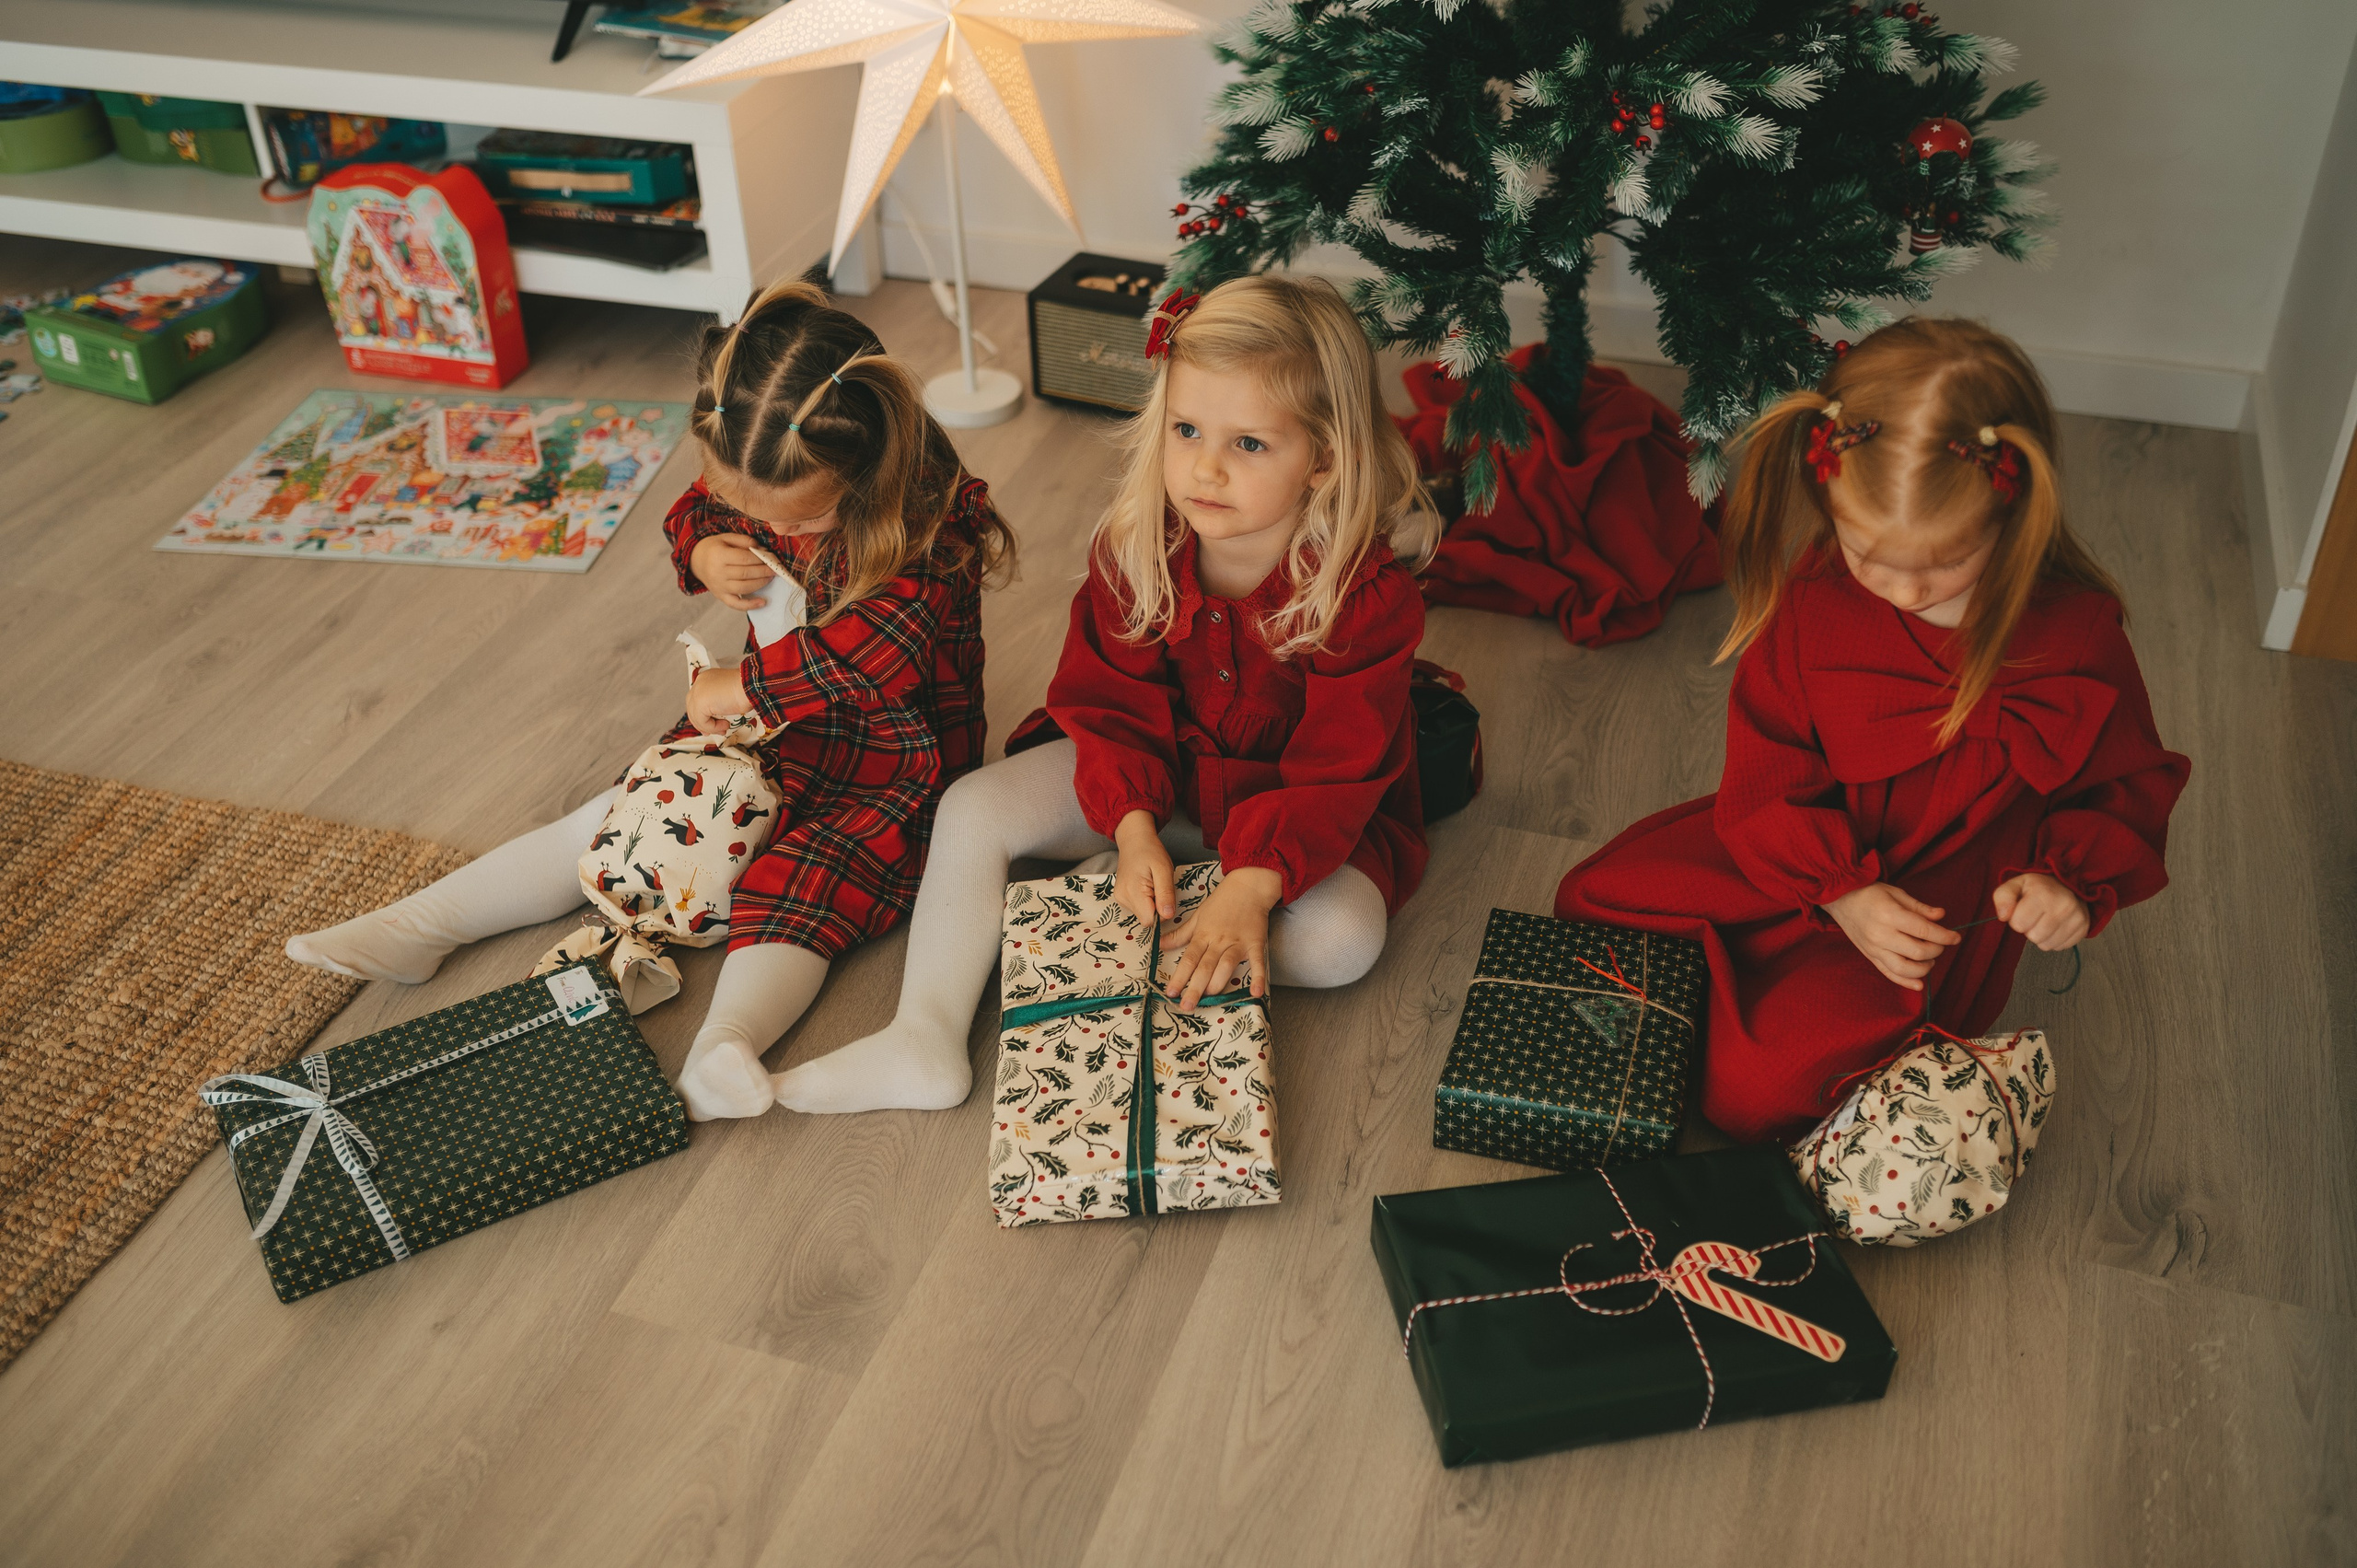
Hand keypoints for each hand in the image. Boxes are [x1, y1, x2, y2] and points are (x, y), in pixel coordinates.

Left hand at [686, 666, 750, 733]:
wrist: (752, 687)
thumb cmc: (747, 690)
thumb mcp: (729, 696)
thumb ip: (718, 704)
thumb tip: (715, 720)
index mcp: (707, 679)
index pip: (697, 700)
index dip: (703, 715)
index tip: (711, 725)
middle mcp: (700, 683)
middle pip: (693, 708)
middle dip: (703, 723)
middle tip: (716, 731)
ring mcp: (698, 692)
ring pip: (697, 717)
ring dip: (711, 727)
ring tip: (725, 727)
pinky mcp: (699, 702)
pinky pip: (702, 722)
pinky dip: (713, 727)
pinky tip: (726, 724)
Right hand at [690, 532, 775, 610]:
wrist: (696, 560)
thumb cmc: (714, 548)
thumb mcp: (726, 538)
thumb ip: (744, 540)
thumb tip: (761, 549)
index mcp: (718, 555)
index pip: (744, 559)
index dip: (760, 559)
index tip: (771, 558)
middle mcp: (718, 572)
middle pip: (746, 574)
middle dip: (764, 571)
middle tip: (775, 569)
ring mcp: (719, 586)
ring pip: (744, 588)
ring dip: (761, 584)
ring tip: (770, 578)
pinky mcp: (720, 596)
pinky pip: (736, 604)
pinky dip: (750, 605)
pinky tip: (762, 602)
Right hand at [1112, 809, 1175, 930]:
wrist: (1134, 840)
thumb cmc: (1150, 851)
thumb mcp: (1164, 870)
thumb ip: (1166, 894)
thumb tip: (1168, 916)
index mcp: (1132, 892)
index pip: (1149, 920)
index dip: (1161, 913)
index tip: (1164, 896)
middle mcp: (1122, 898)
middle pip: (1146, 918)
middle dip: (1157, 907)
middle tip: (1159, 886)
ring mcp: (1120, 897)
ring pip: (1142, 913)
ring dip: (1152, 903)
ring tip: (1153, 883)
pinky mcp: (1121, 896)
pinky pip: (1138, 907)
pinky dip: (1146, 900)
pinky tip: (1146, 885)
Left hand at [1164, 866, 1282, 1008]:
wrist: (1248, 886)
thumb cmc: (1221, 902)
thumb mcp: (1197, 917)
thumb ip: (1180, 934)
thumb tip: (1160, 944)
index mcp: (1203, 935)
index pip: (1189, 959)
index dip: (1179, 977)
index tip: (1171, 992)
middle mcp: (1219, 941)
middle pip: (1204, 967)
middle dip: (1194, 988)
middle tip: (1186, 1006)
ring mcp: (1238, 943)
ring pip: (1226, 966)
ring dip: (1217, 983)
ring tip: (1209, 999)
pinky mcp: (1256, 943)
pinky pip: (1257, 962)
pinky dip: (1257, 977)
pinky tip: (1255, 992)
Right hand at [1822, 882, 1960, 991]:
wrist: (1839, 899)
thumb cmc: (1869, 892)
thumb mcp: (1896, 893)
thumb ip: (1920, 907)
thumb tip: (1941, 916)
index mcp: (1890, 915)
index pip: (1925, 931)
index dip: (1945, 936)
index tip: (1956, 937)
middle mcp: (1881, 935)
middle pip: (1919, 952)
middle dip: (1937, 950)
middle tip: (1941, 943)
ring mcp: (1874, 948)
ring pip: (1905, 968)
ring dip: (1925, 967)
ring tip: (1930, 958)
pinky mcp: (1869, 956)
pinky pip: (1889, 974)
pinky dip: (1906, 982)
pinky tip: (1919, 984)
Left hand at [1992, 872, 2089, 951]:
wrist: (2066, 884)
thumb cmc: (2036, 888)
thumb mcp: (2014, 886)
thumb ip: (2002, 898)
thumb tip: (2003, 916)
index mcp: (2043, 893)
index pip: (2019, 924)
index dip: (2016, 920)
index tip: (2022, 911)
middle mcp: (2064, 905)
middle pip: (2034, 937)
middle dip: (2029, 929)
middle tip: (2035, 916)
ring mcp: (2077, 917)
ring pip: (2047, 945)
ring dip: (2041, 936)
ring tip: (2045, 920)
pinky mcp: (2084, 928)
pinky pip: (2060, 947)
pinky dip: (2054, 939)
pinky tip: (2056, 926)